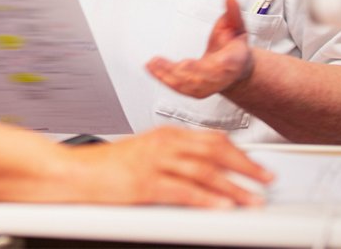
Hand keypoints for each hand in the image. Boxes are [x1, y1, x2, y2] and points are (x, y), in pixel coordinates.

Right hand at [83, 126, 270, 207]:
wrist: (74, 172)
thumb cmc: (106, 166)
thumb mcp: (143, 153)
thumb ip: (172, 156)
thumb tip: (202, 166)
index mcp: (164, 135)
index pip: (211, 139)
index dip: (238, 152)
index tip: (256, 165)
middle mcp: (162, 145)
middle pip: (214, 152)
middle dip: (245, 167)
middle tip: (265, 180)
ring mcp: (153, 163)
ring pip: (203, 172)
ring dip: (233, 186)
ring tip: (252, 199)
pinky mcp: (145, 184)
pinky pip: (182, 191)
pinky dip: (205, 199)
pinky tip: (221, 206)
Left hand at [145, 0, 253, 98]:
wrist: (236, 67)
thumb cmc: (234, 46)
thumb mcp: (236, 25)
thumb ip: (233, 11)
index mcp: (234, 60)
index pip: (225, 64)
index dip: (215, 65)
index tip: (201, 61)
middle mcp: (221, 76)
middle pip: (203, 78)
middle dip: (185, 72)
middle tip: (167, 63)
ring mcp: (209, 85)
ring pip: (189, 86)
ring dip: (169, 77)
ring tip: (153, 65)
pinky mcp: (197, 89)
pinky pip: (181, 88)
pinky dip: (166, 81)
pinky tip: (154, 70)